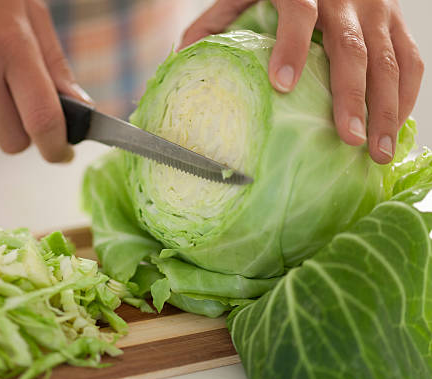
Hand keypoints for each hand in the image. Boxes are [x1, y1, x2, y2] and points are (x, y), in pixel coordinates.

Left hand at [180, 0, 423, 163]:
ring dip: (386, 107)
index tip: (282, 85)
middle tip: (350, 139)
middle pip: (353, 47)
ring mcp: (376, 8)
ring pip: (390, 59)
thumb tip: (182, 58)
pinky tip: (394, 127)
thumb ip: (215, 21)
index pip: (299, 13)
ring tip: (377, 150)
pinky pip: (409, 59)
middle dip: (352, 97)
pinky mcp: (395, 21)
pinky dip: (405, 95)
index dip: (292, 47)